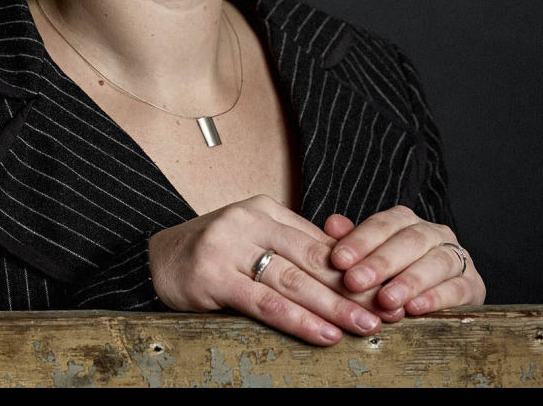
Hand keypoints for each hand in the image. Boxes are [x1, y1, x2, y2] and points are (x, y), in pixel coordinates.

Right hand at [148, 195, 403, 346]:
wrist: (155, 258)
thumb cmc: (213, 252)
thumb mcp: (253, 238)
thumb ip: (293, 245)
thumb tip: (348, 260)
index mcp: (264, 209)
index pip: (319, 242)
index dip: (356, 268)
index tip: (386, 290)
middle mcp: (248, 221)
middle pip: (311, 260)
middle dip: (352, 289)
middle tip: (386, 312)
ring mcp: (228, 247)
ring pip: (292, 281)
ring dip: (332, 307)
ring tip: (363, 326)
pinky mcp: (212, 276)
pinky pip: (263, 302)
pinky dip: (297, 319)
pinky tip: (322, 333)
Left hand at [325, 206, 485, 315]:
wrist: (439, 297)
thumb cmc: (394, 274)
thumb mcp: (369, 257)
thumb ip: (352, 241)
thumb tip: (332, 224)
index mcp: (406, 221)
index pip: (383, 224)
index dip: (360, 241)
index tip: (338, 260)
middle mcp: (433, 233)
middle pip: (409, 240)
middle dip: (380, 262)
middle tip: (355, 281)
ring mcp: (456, 258)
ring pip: (435, 262)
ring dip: (409, 281)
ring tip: (386, 299)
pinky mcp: (473, 286)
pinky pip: (457, 288)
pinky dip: (436, 298)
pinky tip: (415, 308)